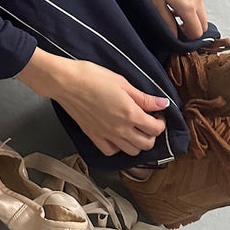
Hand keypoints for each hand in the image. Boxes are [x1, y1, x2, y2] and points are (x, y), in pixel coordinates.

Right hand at [16, 50, 169, 156]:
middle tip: (148, 121)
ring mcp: (106, 135)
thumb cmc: (92, 77)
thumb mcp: (122, 82)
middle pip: (146, 144)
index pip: (155, 128)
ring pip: (131, 152)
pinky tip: (117, 136)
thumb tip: (163, 103)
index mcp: (130, 113)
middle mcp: (120, 129)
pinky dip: (118, 148)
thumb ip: (144, 97)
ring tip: (134, 129)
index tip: (157, 113)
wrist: (66, 82)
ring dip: (137, 143)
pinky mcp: (93, 136)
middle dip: (152, 134)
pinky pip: (111, 152)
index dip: (161, 122)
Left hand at [140, 0, 206, 39]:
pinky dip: (192, 10)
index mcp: (188, 6)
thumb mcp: (155, 3)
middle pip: (203, 25)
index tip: (178, 39)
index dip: (189, 39)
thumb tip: (174, 36)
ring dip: (192, 20)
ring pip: (202, 14)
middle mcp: (197, 0)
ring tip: (174, 17)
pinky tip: (176, 6)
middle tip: (177, 30)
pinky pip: (199, 4)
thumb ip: (166, 22)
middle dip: (193, 31)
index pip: (197, 32)